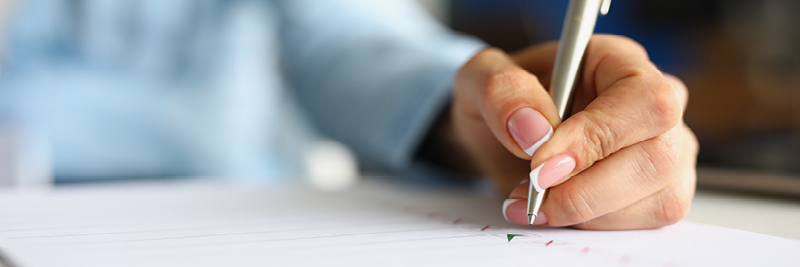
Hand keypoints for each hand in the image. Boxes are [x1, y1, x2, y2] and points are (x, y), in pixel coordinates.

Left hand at [451, 35, 698, 229]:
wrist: (504, 140)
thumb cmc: (503, 102)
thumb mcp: (480, 80)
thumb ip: (500, 90)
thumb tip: (533, 128)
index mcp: (620, 61)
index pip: (644, 100)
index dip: (597, 137)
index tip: (541, 163)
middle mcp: (655, 106)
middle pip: (657, 157)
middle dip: (584, 188)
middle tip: (530, 193)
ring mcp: (668, 152)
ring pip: (655, 198)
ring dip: (584, 212)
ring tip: (532, 200)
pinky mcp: (660, 194)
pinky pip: (644, 223)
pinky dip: (592, 225)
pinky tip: (557, 210)